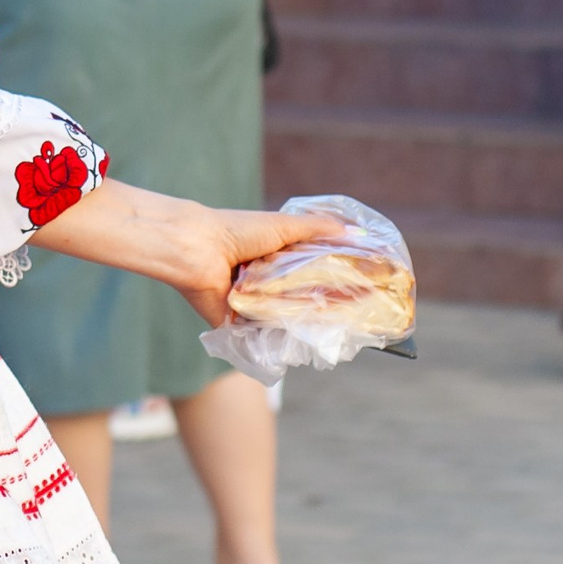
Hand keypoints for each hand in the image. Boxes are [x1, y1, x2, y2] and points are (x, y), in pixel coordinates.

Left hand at [168, 205, 345, 327]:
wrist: (197, 252)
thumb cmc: (237, 232)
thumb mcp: (284, 225)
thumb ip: (318, 228)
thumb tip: (355, 231)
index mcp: (275, 255)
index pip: (313, 270)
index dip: (337, 277)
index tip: (365, 286)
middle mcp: (266, 280)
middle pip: (303, 296)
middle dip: (327, 303)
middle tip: (359, 312)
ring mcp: (255, 303)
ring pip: (288, 317)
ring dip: (307, 320)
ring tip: (339, 327)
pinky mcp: (241, 324)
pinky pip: (267, 334)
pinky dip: (282, 335)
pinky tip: (306, 338)